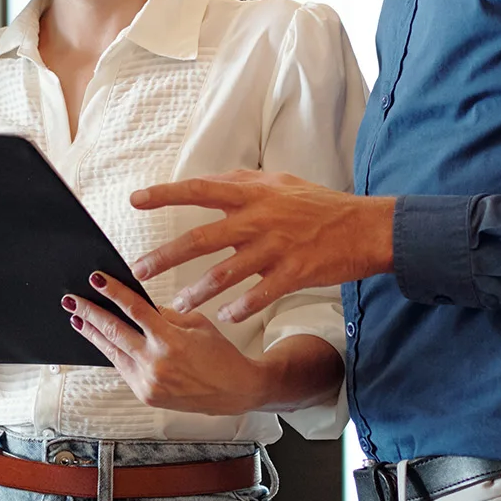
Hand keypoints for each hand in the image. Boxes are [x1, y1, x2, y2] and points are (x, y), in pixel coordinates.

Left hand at [63, 272, 266, 414]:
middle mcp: (157, 363)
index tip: (97, 279)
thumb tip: (138, 305)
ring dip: (92, 334)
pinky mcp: (146, 395)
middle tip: (73, 300)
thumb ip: (165, 315)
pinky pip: (123, 368)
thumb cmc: (221, 356)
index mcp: (171, 341)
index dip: (113, 292)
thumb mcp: (197, 324)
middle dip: (90, 313)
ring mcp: (149, 382)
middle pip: (114, 331)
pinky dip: (111, 353)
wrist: (235, 391)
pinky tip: (100, 341)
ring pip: (112, 352)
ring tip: (77, 319)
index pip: (135, 309)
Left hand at [129, 171, 394, 322]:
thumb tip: (207, 182)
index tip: (135, 201)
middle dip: (166, 256)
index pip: (199, 190)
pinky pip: (260, 295)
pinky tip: (226, 319)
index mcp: (252, 194)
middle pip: (201, 239)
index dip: (165, 195)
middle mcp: (259, 219)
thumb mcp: (279, 183)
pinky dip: (241, 309)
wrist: (365, 227)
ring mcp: (276, 248)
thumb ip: (241, 183)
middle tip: (140, 271)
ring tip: (176, 307)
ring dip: (197, 292)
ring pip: (226, 273)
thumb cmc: (319, 205)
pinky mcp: (294, 273)